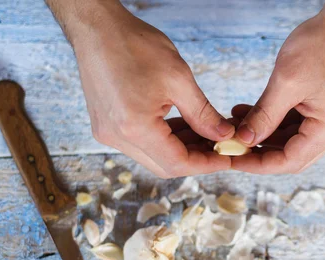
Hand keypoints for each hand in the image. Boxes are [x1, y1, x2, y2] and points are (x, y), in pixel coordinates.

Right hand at [68, 2, 233, 177]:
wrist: (97, 28)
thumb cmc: (135, 45)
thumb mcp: (179, 78)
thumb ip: (203, 114)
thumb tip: (223, 135)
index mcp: (134, 127)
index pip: (178, 163)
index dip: (206, 164)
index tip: (227, 157)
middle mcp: (117, 137)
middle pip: (165, 166)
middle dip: (195, 159)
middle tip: (220, 146)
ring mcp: (109, 133)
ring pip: (153, 157)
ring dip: (181, 150)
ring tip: (206, 135)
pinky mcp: (106, 126)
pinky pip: (141, 144)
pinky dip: (164, 140)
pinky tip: (184, 127)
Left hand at [231, 3, 324, 173]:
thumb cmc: (323, 45)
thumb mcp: (286, 82)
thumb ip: (264, 115)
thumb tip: (244, 139)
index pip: (291, 160)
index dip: (260, 164)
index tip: (234, 159)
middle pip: (292, 155)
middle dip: (260, 152)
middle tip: (232, 146)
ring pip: (290, 141)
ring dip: (263, 135)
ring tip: (235, 123)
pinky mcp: (323, 111)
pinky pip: (294, 125)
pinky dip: (272, 122)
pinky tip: (249, 113)